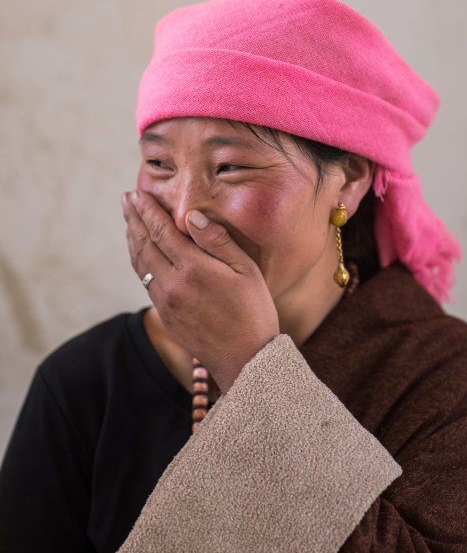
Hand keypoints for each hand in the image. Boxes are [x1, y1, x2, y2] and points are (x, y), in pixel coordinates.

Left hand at [122, 190, 279, 392]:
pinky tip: (140, 251)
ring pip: (140, 262)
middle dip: (133, 219)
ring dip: (132, 238)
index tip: (139, 193)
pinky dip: (138, 259)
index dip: (148, 210)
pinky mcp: (165, 314)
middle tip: (126, 199)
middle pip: (144, 244)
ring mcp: (165, 301)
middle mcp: (172, 284)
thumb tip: (192, 217)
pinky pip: (144, 279)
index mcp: (193, 269)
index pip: (162, 231)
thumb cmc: (253, 311)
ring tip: (128, 219)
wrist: (245, 359)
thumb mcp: (246, 270)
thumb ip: (217, 240)